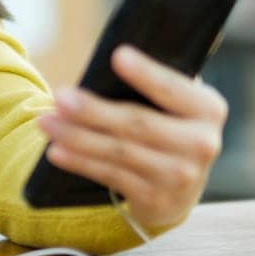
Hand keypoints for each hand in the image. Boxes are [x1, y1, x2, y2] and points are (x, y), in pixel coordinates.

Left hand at [36, 45, 228, 231]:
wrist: (181, 184)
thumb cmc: (168, 124)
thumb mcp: (175, 102)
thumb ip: (155, 83)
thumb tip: (111, 59)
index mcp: (208, 108)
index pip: (174, 88)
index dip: (146, 74)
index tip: (117, 55)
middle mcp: (201, 144)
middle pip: (139, 124)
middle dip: (94, 111)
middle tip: (60, 96)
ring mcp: (180, 176)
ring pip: (119, 152)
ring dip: (77, 136)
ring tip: (46, 121)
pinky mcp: (156, 199)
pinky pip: (111, 176)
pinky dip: (80, 162)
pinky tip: (56, 150)